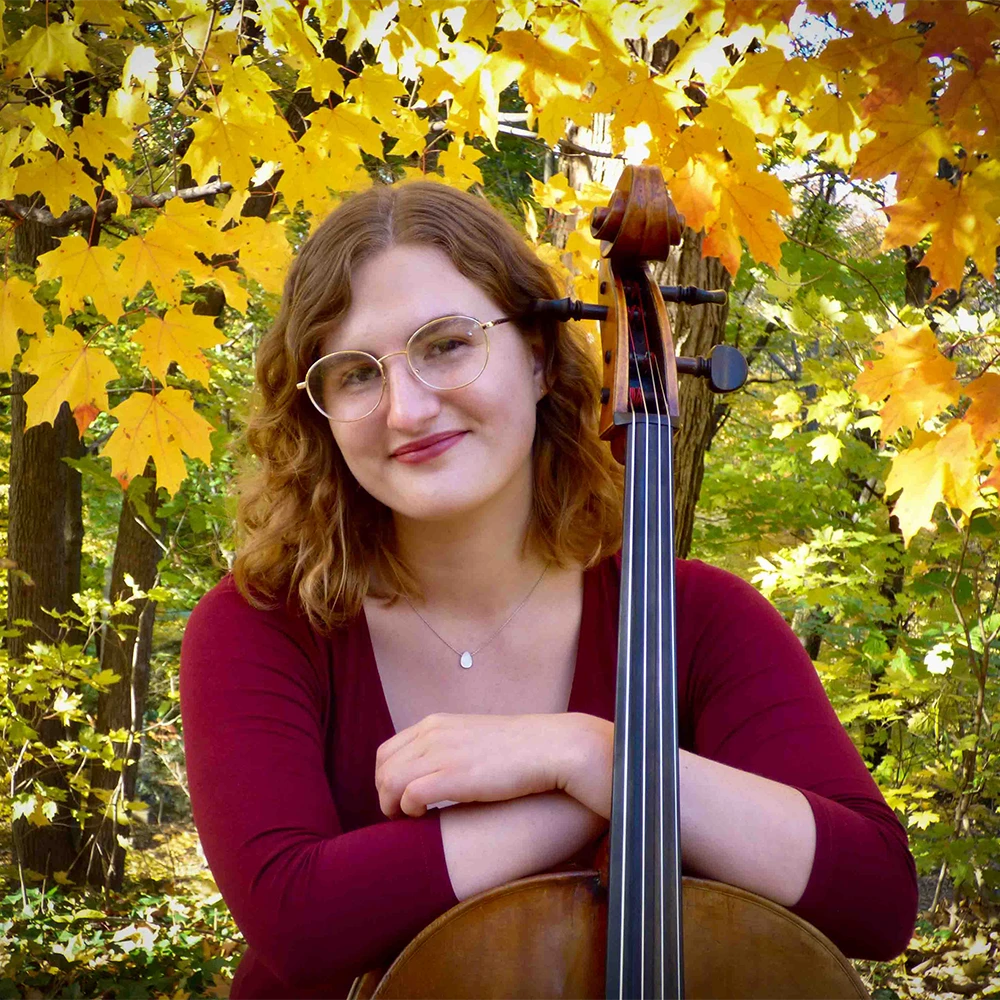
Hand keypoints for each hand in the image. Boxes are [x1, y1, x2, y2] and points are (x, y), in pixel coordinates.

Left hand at [375, 712, 585, 818]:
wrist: (549, 747)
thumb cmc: (518, 749)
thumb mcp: (474, 738)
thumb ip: (450, 748)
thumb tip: (436, 772)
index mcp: (436, 724)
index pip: (387, 752)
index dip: (385, 780)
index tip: (398, 800)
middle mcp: (433, 734)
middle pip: (383, 768)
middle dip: (384, 796)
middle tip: (401, 816)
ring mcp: (442, 753)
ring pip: (390, 782)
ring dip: (392, 807)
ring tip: (408, 821)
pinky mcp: (453, 775)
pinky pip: (409, 795)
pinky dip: (409, 811)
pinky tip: (424, 819)